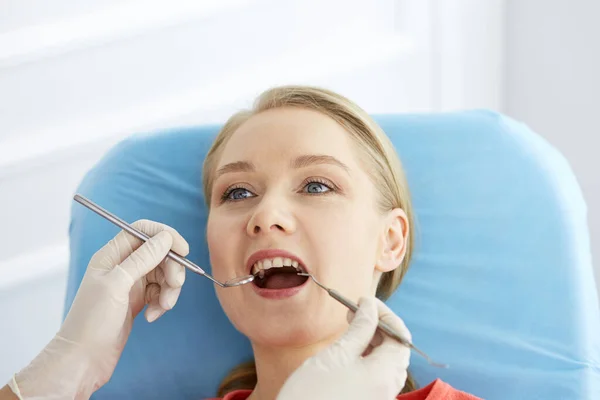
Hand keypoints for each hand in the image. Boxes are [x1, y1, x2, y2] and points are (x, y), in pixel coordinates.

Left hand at [8, 220, 188, 398]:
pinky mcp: (138, 301)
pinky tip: (153, 316)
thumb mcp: (117, 285)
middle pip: (159, 253)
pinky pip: (160, 292)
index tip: (183, 250)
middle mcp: (122, 266)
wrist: (83, 360)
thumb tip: (165, 237)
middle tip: (174, 286)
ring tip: (163, 307)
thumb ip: (142, 259)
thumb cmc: (92, 322)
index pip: (143, 231)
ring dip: (170, 289)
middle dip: (172, 269)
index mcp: (112, 255)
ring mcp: (131, 284)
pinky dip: (163, 302)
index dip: (166, 235)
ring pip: (163, 273)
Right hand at [277, 297, 410, 399]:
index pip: (400, 335)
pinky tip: (349, 349)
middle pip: (396, 348)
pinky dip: (367, 356)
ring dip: (373, 340)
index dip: (384, 313)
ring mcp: (379, 397)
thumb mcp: (337, 353)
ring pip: (386, 361)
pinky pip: (376, 374)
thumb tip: (369, 307)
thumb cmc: (313, 393)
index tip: (364, 301)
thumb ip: (359, 328)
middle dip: (379, 325)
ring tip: (351, 326)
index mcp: (386, 374)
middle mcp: (389, 388)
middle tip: (356, 310)